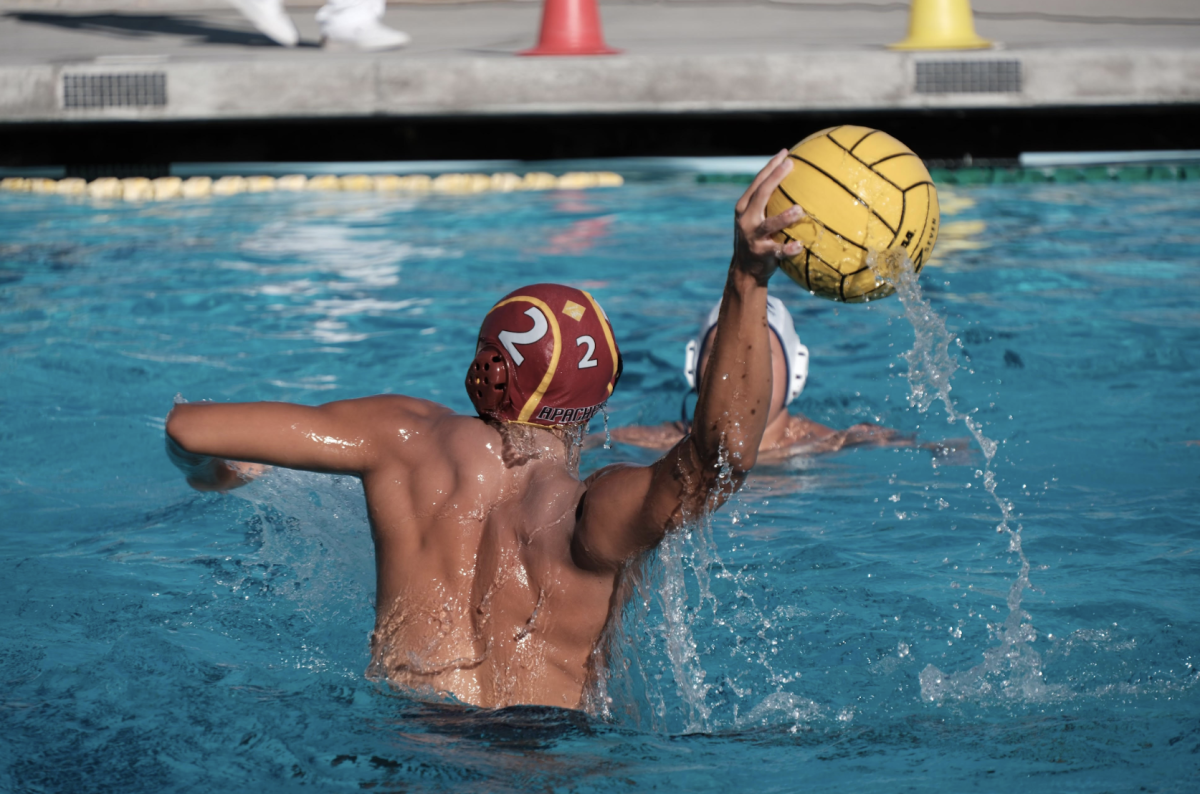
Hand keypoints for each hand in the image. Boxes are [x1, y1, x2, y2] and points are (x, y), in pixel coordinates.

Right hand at [732, 150, 804, 285]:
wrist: (745, 269)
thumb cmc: (757, 238)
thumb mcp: (755, 218)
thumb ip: (767, 202)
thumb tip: (794, 180)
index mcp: (744, 207)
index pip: (758, 182)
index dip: (771, 166)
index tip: (786, 153)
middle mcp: (746, 219)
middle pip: (761, 195)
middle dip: (775, 178)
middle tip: (790, 165)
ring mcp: (753, 237)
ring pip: (769, 224)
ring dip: (784, 217)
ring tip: (799, 210)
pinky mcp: (762, 254)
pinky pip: (778, 250)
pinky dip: (789, 248)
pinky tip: (800, 245)